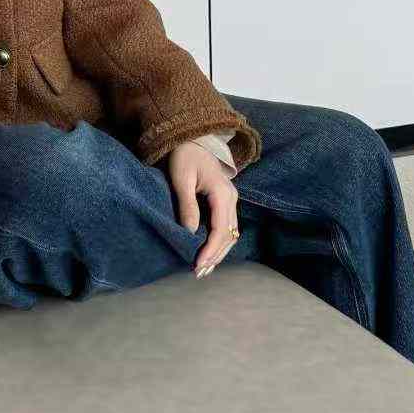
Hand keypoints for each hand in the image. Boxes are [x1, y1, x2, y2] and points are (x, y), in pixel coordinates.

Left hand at [163, 140, 238, 275]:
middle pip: (229, 235)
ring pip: (230, 234)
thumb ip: (187, 204)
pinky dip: (218, 243)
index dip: (211, 249)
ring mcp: (230, 200)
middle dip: (215, 256)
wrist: (190, 140)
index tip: (198, 264)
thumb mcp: (181, 178)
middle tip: (199, 273)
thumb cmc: (184, 156)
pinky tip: (207, 253)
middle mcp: (231, 198)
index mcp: (222, 192)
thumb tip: (189, 233)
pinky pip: (226, 227)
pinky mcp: (225, 202)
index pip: (221, 228)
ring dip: (219, 252)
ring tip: (203, 269)